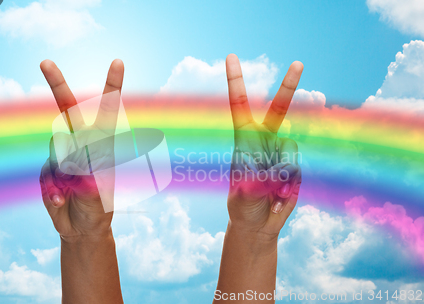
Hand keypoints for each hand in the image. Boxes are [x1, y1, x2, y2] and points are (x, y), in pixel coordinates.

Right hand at [39, 59, 123, 239]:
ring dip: (62, 175)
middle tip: (45, 63)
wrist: (81, 229)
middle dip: (57, 85)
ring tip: (73, 193)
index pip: (108, 111)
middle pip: (68, 110)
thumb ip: (86, 171)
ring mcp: (64, 155)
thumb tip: (74, 150)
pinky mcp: (50, 169)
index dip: (112, 86)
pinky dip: (51, 188)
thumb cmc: (98, 209)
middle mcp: (83, 144)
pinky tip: (60, 201)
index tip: (117, 62)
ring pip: (54, 149)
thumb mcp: (98, 191)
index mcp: (103, 144)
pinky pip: (45, 171)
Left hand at [225, 54, 302, 240]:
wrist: (258, 225)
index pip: (240, 106)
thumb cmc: (242, 205)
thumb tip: (272, 158)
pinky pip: (297, 168)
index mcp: (244, 139)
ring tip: (268, 191)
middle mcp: (265, 141)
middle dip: (289, 87)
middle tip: (299, 64)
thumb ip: (255, 176)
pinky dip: (287, 185)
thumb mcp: (241, 192)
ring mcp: (282, 153)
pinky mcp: (296, 167)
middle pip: (279, 110)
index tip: (231, 58)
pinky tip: (278, 198)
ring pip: (289, 146)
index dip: (236, 82)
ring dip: (279, 171)